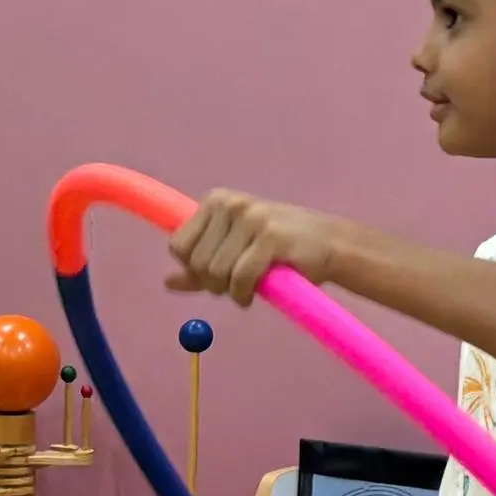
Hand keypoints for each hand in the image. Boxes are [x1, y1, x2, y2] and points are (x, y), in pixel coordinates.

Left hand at [167, 189, 350, 305]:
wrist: (329, 243)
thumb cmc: (279, 248)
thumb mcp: (234, 250)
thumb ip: (199, 267)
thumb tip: (167, 282)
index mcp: (216, 201)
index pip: (178, 245)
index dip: (193, 268)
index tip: (215, 273)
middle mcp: (230, 204)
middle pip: (195, 262)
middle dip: (212, 283)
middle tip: (235, 283)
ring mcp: (251, 219)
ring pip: (216, 272)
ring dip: (229, 291)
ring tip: (248, 286)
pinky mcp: (270, 237)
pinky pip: (240, 278)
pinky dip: (243, 295)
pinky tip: (253, 293)